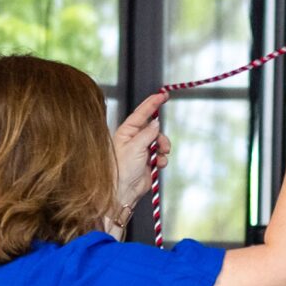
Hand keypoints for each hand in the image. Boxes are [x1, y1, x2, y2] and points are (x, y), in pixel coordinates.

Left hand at [113, 91, 168, 213]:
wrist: (124, 191)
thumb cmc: (122, 169)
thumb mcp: (135, 147)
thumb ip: (148, 133)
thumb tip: (156, 123)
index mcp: (127, 132)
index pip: (141, 113)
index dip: (152, 103)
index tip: (163, 94)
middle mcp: (134, 139)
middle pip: (154, 129)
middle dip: (161, 136)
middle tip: (163, 145)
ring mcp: (142, 150)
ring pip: (159, 142)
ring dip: (163, 148)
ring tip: (160, 156)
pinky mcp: (148, 161)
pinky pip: (160, 155)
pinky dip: (162, 159)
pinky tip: (158, 164)